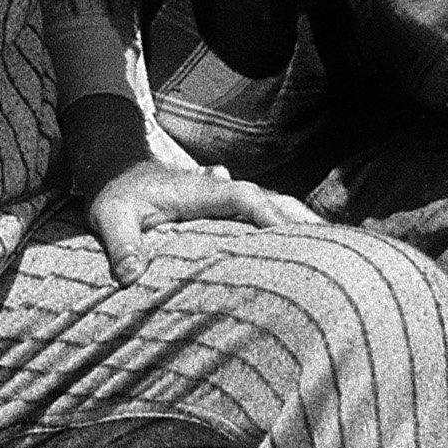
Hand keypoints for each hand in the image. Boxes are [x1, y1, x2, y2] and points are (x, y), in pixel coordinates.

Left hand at [86, 160, 321, 286]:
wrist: (115, 172)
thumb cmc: (115, 196)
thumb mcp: (109, 217)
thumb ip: (121, 244)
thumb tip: (128, 275)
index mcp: (199, 192)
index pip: (243, 198)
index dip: (268, 214)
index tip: (291, 237)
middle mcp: (219, 190)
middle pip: (271, 199)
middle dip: (302, 219)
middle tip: (339, 246)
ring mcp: (225, 198)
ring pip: (273, 205)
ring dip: (300, 223)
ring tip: (337, 251)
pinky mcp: (225, 208)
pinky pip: (263, 214)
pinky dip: (287, 227)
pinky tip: (308, 251)